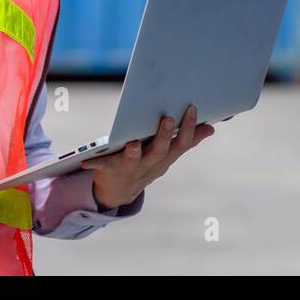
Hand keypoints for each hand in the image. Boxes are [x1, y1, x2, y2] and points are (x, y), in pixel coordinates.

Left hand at [81, 104, 213, 209]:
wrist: (120, 191)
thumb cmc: (146, 163)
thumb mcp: (168, 154)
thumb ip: (188, 140)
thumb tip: (211, 127)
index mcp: (165, 157)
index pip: (181, 143)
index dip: (189, 127)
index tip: (192, 108)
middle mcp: (151, 164)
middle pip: (160, 151)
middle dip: (164, 136)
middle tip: (167, 119)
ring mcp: (131, 169)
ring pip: (135, 160)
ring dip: (134, 152)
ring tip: (133, 143)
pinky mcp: (111, 170)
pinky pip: (104, 167)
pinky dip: (96, 163)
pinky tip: (87, 159)